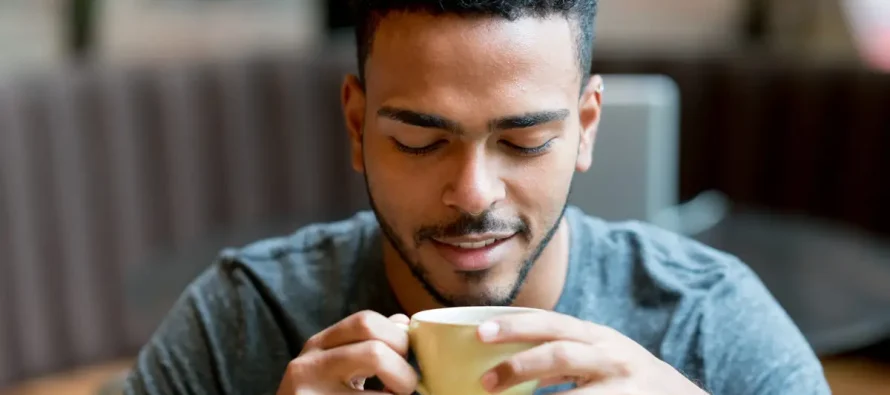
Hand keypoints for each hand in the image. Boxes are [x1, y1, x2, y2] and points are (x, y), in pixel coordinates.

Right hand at [277, 310, 417, 394]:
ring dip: (400, 388)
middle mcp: (309, 366)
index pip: (366, 321)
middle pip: (374, 350)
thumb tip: (402, 323)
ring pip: (375, 380)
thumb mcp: (335, 365)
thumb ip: (365, 343)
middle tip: (406, 385)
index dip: (398, 337)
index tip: (406, 358)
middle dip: (402, 368)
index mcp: (318, 345)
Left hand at [477, 311, 707, 393]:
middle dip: (519, 365)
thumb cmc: (626, 374)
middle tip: (486, 381)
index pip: (551, 323)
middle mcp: (610, 356)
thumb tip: (509, 362)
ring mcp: (622, 387)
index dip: (515, 326)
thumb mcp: (598, 354)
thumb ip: (560, 353)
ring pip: (574, 394)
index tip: (480, 332)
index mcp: (596, 336)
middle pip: (560, 353)